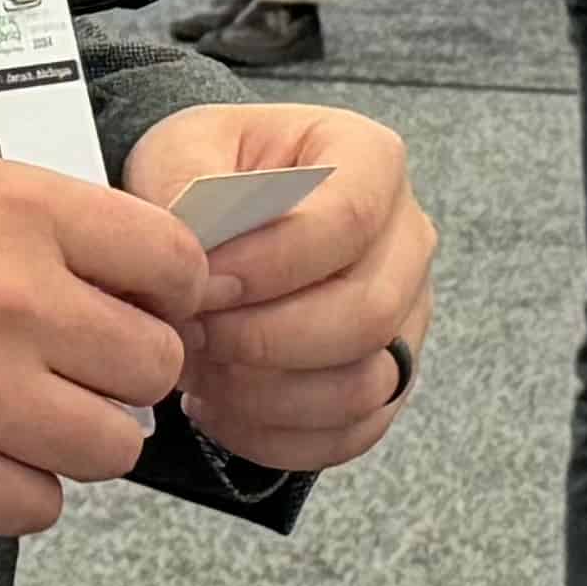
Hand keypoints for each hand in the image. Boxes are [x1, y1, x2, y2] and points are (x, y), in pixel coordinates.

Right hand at [0, 151, 209, 539]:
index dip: (169, 290)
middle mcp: (18, 302)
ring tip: (31, 415)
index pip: (171, 261)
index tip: (149, 303)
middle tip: (83, 367)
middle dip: (126, 369)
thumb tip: (114, 269)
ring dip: (81, 436)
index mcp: (23, 211)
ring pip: (114, 446)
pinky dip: (21, 490)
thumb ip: (34, 220)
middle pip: (153, 363)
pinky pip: (40, 506)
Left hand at [126, 99, 437, 471]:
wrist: (214, 219)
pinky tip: (218, 407)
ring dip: (266, 395)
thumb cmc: (204, 176)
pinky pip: (349, 434)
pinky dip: (275, 436)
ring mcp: (406, 317)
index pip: (350, 218)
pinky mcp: (386, 381)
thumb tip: (197, 246)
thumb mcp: (180, 150)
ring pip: (364, 386)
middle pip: (368, 314)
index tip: (203, 284)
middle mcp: (406, 239)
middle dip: (265, 340)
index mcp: (370, 160)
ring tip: (199, 370)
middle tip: (191, 336)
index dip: (273, 264)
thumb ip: (183, 183)